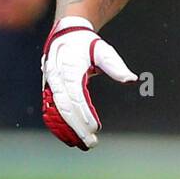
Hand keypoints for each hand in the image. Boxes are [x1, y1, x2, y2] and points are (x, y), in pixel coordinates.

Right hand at [41, 17, 136, 149]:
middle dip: (77, 127)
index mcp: (68, 67)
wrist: (65, 34)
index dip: (84, 112)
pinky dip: (59, 126)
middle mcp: (56, 77)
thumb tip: (131, 79)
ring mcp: (49, 85)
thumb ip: (116, 66)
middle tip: (91, 143)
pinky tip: (70, 138)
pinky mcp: (48, 91)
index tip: (95, 127)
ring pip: (56, 112)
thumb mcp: (103, 51)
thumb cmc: (88, 44)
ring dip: (67, 130)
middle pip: (65, 107)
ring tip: (83, 145)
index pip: (75, 94)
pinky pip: (50, 112)